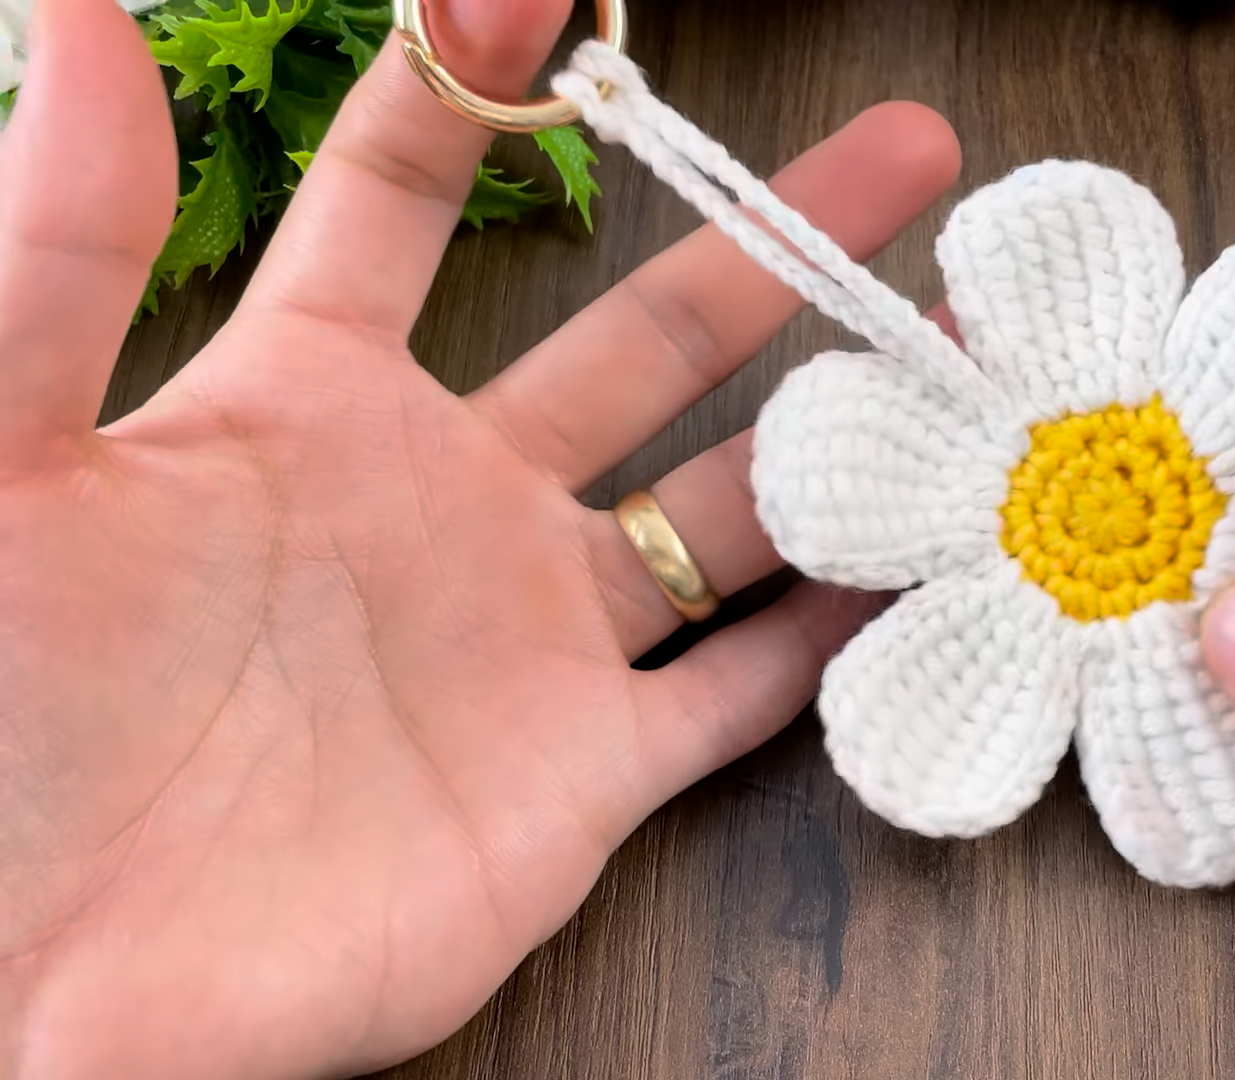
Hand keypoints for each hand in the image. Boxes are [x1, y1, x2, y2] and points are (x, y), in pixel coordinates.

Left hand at [0, 2, 957, 1076]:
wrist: (30, 988)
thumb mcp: (0, 466)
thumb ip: (58, 254)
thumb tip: (93, 22)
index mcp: (299, 401)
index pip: (407, 198)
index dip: (478, 80)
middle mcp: (444, 501)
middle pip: (644, 336)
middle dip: (772, 231)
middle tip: (905, 149)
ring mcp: (526, 640)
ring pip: (725, 505)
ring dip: (844, 428)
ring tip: (970, 349)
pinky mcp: (578, 780)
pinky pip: (735, 693)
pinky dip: (830, 637)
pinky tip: (925, 566)